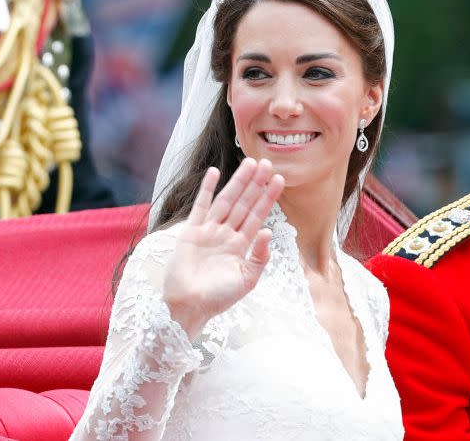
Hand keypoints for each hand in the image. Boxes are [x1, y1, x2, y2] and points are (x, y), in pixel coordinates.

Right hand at [163, 158, 284, 338]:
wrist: (189, 307)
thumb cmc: (218, 298)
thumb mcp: (247, 279)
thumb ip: (260, 256)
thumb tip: (268, 231)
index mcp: (241, 245)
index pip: (258, 215)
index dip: (268, 198)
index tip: (279, 180)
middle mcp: (226, 234)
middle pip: (244, 203)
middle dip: (256, 184)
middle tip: (267, 163)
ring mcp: (209, 231)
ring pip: (227, 201)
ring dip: (238, 182)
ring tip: (250, 163)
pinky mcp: (191, 232)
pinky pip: (201, 206)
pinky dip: (207, 189)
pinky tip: (215, 172)